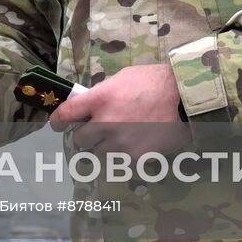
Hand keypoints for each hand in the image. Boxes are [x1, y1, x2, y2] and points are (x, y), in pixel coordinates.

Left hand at [48, 64, 187, 156]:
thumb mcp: (121, 79)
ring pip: (100, 153)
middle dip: (85, 136)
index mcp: (99, 100)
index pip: (66, 115)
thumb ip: (102, 94)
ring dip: (105, 147)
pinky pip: (121, 162)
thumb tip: (90, 105)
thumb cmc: (154, 82)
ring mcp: (120, 143)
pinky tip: (137, 144)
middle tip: (96, 132)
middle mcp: (105, 123)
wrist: (184, 99)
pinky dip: (125, 156)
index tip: (56, 125)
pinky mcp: (136, 158)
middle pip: (80, 140)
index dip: (57, 121)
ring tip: (121, 138)